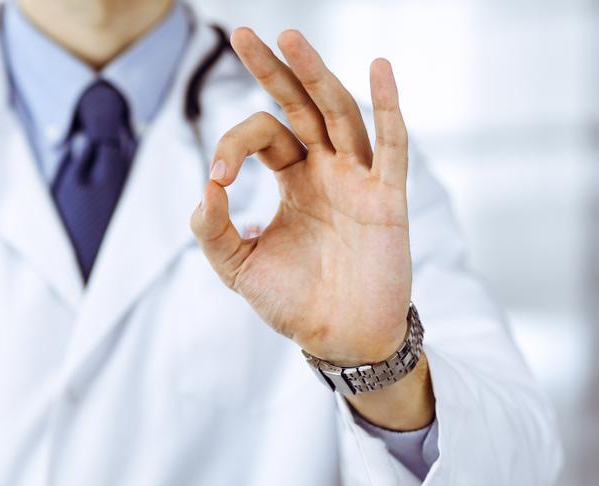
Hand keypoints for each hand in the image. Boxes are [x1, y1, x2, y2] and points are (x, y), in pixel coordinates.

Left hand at [190, 28, 410, 365]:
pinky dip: (388, 107)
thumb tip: (205, 188)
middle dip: (274, 70)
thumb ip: (214, 230)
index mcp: (293, 178)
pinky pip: (392, 146)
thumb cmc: (293, 301)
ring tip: (291, 38)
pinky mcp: (386, 199)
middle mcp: (326, 169)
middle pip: (301, 106)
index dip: (233, 147)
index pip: (263, 135)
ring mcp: (358, 179)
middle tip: (244, 34)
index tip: (217, 180)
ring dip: (316, 75)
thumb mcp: (239, 267)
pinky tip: (378, 68)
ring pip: (339, 114)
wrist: (339, 338)